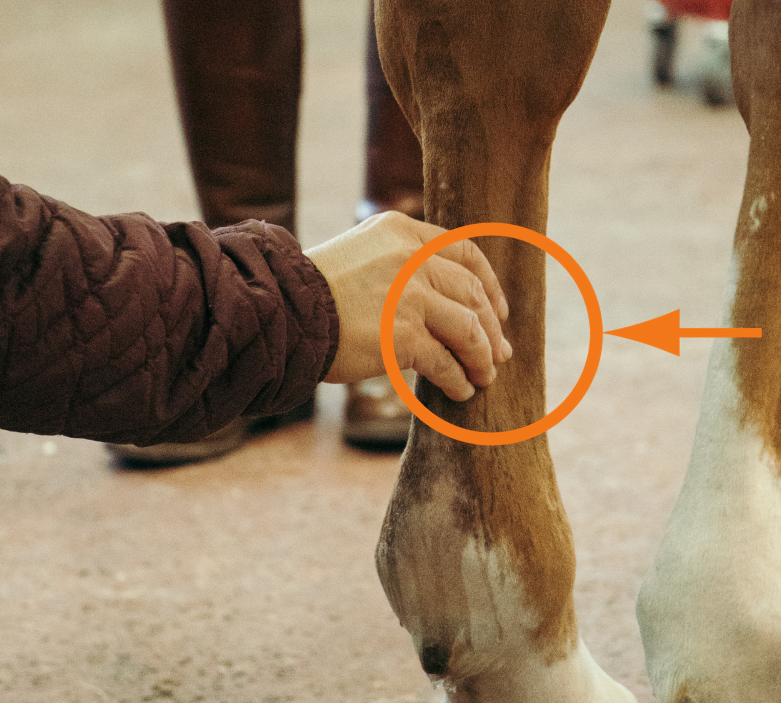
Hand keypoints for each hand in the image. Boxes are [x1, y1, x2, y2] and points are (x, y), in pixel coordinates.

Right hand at [305, 211, 511, 400]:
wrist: (281, 311)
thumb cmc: (312, 293)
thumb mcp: (361, 255)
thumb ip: (399, 265)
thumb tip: (443, 302)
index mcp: (402, 232)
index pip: (464, 252)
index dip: (489, 284)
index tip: (499, 310)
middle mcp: (412, 259)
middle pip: (472, 293)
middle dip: (491, 328)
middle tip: (499, 353)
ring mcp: (410, 296)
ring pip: (468, 329)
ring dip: (481, 357)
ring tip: (484, 377)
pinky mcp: (404, 336)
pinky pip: (446, 362)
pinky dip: (457, 379)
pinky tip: (460, 391)